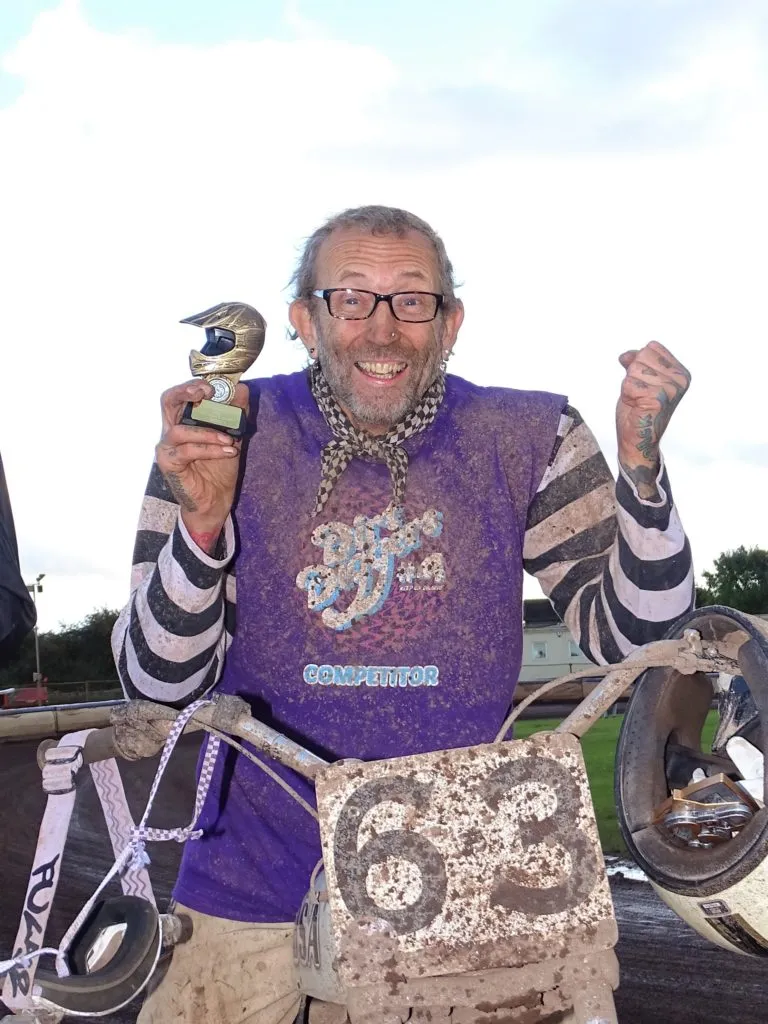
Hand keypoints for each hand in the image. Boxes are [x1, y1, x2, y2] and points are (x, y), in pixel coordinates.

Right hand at [155, 380, 248, 538]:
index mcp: (184, 421)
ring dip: (209, 432)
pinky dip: (210, 449)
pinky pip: (187, 451)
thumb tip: (242, 389)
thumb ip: (236, 415)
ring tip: (230, 438)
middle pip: (167, 401)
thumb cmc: (219, 469)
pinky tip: (227, 451)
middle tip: (206, 393)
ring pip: (180, 430)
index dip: (193, 385)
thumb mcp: (233, 437)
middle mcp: (171, 431)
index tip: (213, 386)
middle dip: (185, 392)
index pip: (180, 395)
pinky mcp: (169, 464)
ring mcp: (167, 447)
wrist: (215, 501)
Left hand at [615, 341, 689, 496]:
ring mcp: (670, 390)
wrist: (637, 440)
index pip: (651, 347)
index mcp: (681, 373)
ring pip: (633, 370)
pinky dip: (626, 395)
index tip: (644, 383)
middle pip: (642, 356)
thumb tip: (625, 356)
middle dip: (633, 375)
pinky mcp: (657, 400)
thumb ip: (635, 362)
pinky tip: (636, 407)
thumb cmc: (638, 409)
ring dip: (629, 386)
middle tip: (639, 394)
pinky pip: (628, 384)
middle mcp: (679, 380)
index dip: (639, 363)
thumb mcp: (638, 379)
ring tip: (638, 401)